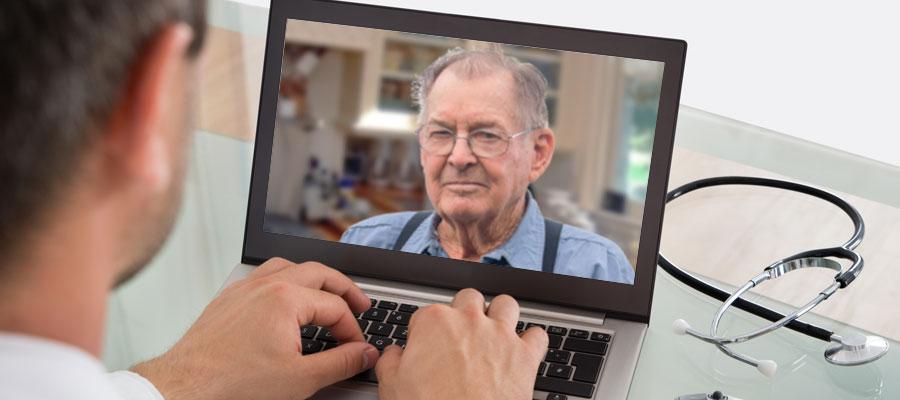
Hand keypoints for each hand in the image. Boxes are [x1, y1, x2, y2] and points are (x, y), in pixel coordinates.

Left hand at [131, 258, 379, 399]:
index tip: (357, 348)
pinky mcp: (230, 297)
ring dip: (315, 278)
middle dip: (344, 289)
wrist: (187, 385)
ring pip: (290, 266)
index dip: (353, 329)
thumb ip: (341, 363)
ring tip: (328, 293)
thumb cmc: (234, 382)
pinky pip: (265, 274)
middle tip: (360, 304)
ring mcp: (246, 287)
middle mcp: (266, 284)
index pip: (335, 306)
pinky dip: (286, 280)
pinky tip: (288, 297)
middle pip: (319, 273)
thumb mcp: (300, 379)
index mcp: (287, 299)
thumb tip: (364, 353)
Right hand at [375, 288, 547, 399]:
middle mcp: (468, 321)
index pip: (426, 314)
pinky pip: (537, 335)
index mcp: (434, 323)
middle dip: (465, 312)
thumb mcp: (392, 387)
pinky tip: (524, 350)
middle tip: (460, 334)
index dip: (425, 332)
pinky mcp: (525, 355)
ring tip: (494, 331)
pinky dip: (532, 341)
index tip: (426, 347)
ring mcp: (500, 335)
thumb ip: (390, 362)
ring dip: (501, 315)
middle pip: (468, 299)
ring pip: (506, 304)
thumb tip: (393, 355)